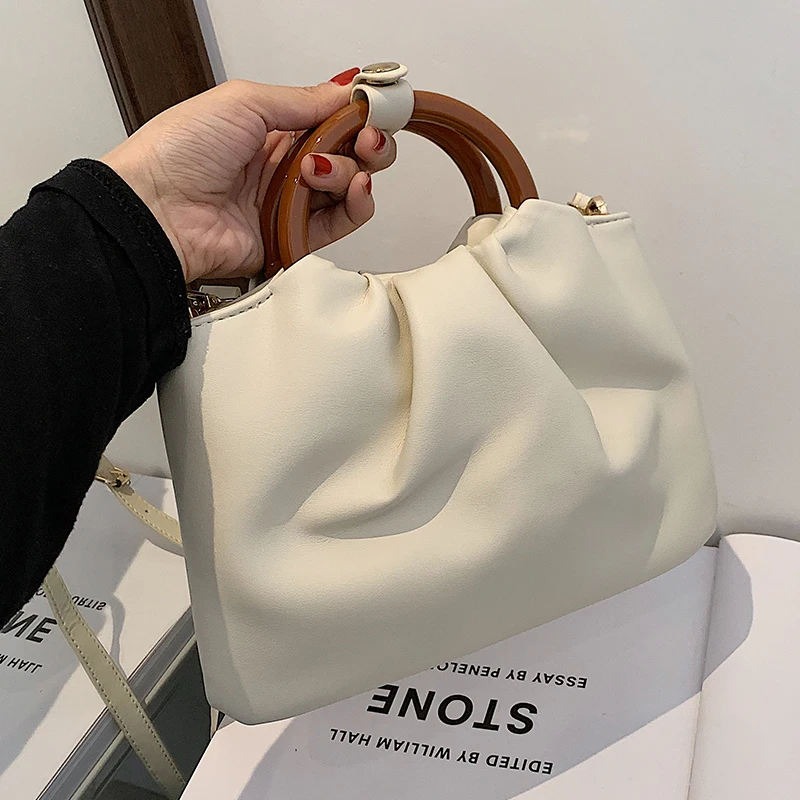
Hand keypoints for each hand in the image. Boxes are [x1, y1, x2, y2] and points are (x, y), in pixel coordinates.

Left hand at [101, 69, 396, 283]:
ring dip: (351, 170)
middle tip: (366, 135)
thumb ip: (303, 100)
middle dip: (367, 141)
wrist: (156, 209)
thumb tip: (346, 89)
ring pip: (350, 186)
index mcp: (272, 128)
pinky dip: (357, 204)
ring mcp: (291, 203)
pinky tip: (353, 186)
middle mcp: (285, 166)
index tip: (377, 105)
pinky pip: (342, 222)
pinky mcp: (294, 238)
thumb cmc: (179, 151)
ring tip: (318, 166)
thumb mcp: (244, 101)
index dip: (359, 113)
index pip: (333, 119)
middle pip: (350, 154)